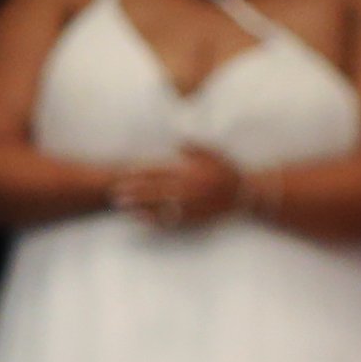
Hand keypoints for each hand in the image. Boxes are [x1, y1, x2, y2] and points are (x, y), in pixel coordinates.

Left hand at [111, 148, 241, 231]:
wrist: (246, 194)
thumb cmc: (229, 171)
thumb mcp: (213, 153)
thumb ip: (193, 147)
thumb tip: (177, 140)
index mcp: (188, 173)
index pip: (159, 173)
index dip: (140, 174)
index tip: (125, 173)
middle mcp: (187, 190)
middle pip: (154, 191)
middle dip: (133, 191)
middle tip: (115, 191)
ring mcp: (189, 206)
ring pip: (159, 207)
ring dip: (139, 207)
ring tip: (122, 206)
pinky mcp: (193, 218)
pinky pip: (171, 221)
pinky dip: (154, 220)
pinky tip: (141, 220)